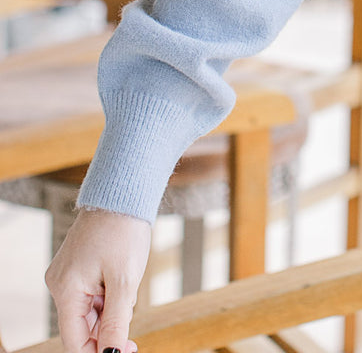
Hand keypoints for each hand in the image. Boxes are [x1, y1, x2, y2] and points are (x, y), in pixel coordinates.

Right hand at [45, 206, 150, 352]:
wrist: (123, 191)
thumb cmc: (123, 230)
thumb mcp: (124, 281)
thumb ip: (116, 321)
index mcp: (65, 289)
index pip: (75, 340)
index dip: (99, 352)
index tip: (126, 351)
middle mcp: (60, 284)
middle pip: (82, 326)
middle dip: (108, 329)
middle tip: (133, 327)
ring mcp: (68, 275)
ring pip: (90, 311)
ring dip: (111, 311)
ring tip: (127, 286)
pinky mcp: (78, 268)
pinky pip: (92, 295)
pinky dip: (109, 297)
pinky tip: (122, 280)